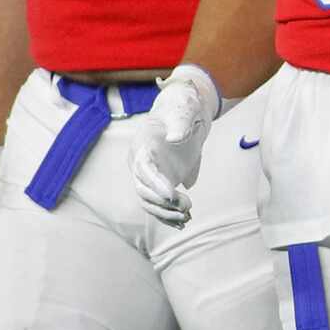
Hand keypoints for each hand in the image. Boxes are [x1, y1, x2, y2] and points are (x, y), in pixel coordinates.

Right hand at [130, 65, 221, 227]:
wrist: (185, 113)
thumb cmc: (183, 107)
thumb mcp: (184, 109)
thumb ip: (180, 122)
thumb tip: (175, 137)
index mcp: (143, 144)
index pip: (143, 167)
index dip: (155, 183)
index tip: (171, 195)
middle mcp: (141, 162)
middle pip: (143, 188)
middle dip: (162, 202)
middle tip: (187, 207)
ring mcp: (150, 174)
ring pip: (149, 200)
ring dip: (166, 213)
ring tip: (187, 217)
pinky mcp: (161, 182)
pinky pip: (159, 203)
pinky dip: (169, 215)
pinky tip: (183, 222)